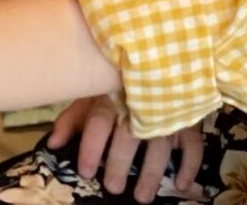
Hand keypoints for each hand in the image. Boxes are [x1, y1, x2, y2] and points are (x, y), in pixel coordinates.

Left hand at [48, 94, 205, 200]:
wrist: (158, 57)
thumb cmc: (117, 84)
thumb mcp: (92, 95)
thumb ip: (73, 118)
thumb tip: (53, 144)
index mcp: (112, 93)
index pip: (99, 119)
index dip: (92, 146)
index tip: (86, 171)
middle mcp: (139, 102)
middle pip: (129, 133)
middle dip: (120, 162)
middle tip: (113, 187)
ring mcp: (167, 110)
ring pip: (160, 142)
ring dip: (152, 171)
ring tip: (142, 196)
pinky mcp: (188, 118)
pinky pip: (194, 142)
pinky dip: (190, 164)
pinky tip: (181, 184)